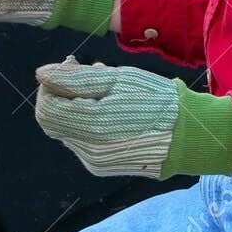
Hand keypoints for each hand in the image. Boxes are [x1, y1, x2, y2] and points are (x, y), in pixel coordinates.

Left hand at [34, 59, 178, 176]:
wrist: (190, 136)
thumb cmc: (158, 102)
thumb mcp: (118, 80)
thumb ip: (76, 78)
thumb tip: (41, 74)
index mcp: (91, 127)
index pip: (46, 108)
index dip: (51, 85)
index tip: (72, 65)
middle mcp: (88, 150)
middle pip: (54, 119)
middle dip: (64, 93)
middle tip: (89, 70)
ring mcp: (94, 161)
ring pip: (68, 128)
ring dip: (78, 105)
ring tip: (107, 86)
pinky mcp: (102, 166)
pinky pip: (82, 140)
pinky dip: (88, 120)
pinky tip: (110, 107)